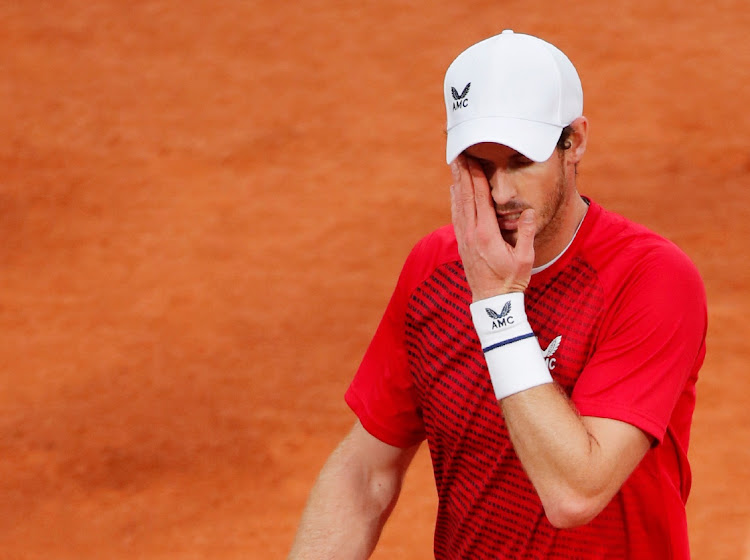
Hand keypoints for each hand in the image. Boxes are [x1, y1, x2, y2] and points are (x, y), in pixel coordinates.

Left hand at [450, 155, 535, 300]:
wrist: (492, 301)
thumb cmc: (511, 280)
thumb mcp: (524, 258)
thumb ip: (526, 234)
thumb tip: (527, 211)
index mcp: (486, 234)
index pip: (480, 198)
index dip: (476, 177)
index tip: (472, 159)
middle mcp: (472, 233)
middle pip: (466, 197)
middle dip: (463, 174)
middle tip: (459, 154)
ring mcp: (465, 238)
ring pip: (459, 205)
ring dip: (457, 183)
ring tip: (455, 166)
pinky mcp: (463, 243)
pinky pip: (457, 216)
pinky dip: (455, 200)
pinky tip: (455, 190)